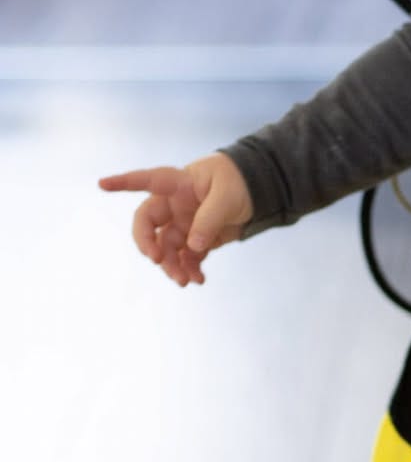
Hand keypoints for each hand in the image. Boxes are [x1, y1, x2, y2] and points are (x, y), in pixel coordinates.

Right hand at [98, 152, 253, 286]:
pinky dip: (190, 270)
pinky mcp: (197, 239)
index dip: (124, 182)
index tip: (102, 184)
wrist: (258, 191)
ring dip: (171, 266)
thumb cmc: (240, 182)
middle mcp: (175, 204)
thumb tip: (193, 245)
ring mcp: (184, 222)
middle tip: (156, 259)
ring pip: (166, 248)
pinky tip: (198, 280)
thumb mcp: (228, 196)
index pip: (147, 180)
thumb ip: (209, 219)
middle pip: (148, 225)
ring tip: (184, 281)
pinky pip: (186, 258)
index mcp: (179, 184)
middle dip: (147, 244)